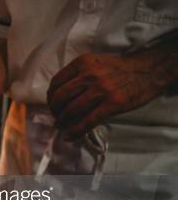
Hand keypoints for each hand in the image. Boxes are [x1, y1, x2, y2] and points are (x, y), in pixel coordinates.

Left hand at [47, 52, 171, 140]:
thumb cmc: (119, 69)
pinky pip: (88, 121)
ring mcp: (101, 89)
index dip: (51, 97)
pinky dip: (75, 131)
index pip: (56, 82)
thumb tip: (58, 97)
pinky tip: (70, 136)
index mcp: (83, 63)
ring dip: (63, 122)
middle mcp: (89, 74)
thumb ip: (78, 75)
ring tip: (62, 126)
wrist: (148, 70)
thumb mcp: (95, 64)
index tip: (53, 105)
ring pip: (71, 110)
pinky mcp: (113, 103)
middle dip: (55, 111)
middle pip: (60, 97)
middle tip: (57, 118)